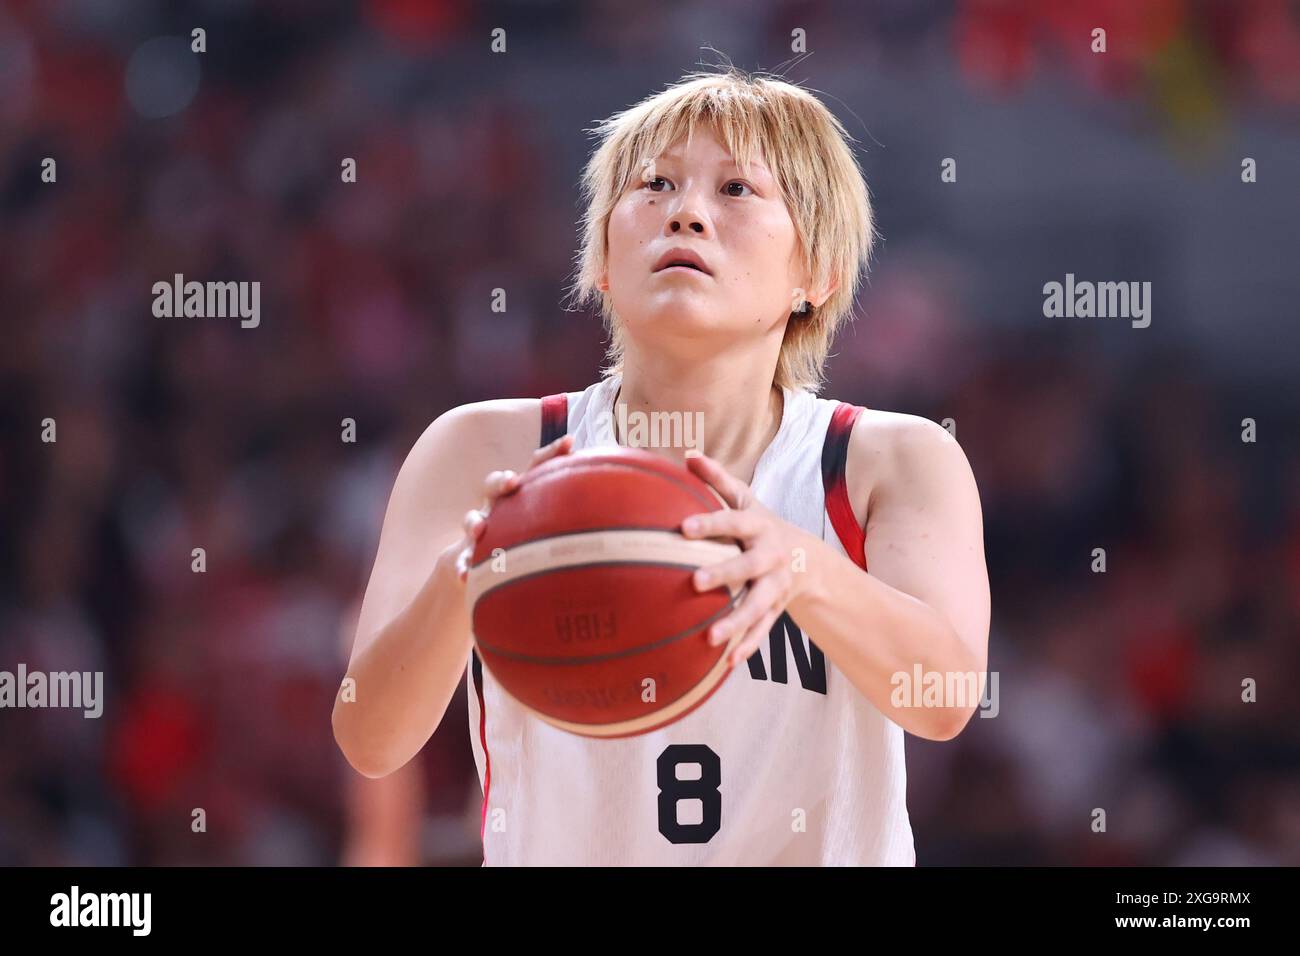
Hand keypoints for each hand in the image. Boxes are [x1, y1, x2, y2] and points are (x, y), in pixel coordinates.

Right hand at [454, 434, 573, 583]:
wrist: (488, 568)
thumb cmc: (532, 545)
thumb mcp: (558, 531)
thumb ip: (588, 524)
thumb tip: (645, 521)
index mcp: (524, 496)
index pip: (536, 466)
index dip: (551, 453)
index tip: (570, 442)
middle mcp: (499, 507)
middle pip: (496, 484)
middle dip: (502, 480)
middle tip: (513, 482)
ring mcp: (481, 530)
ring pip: (473, 518)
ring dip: (474, 521)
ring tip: (479, 530)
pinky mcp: (466, 554)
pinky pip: (460, 560)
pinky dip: (461, 567)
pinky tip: (464, 578)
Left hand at [680, 452, 810, 666]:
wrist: (806, 558)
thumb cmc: (758, 525)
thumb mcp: (745, 499)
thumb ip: (717, 479)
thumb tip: (687, 454)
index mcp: (758, 526)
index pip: (733, 520)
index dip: (710, 523)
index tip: (683, 528)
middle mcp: (770, 555)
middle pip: (748, 565)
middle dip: (723, 573)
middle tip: (694, 582)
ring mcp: (776, 584)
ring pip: (757, 604)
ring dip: (736, 621)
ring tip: (711, 638)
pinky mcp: (777, 608)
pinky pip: (763, 629)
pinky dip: (748, 644)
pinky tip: (728, 662)